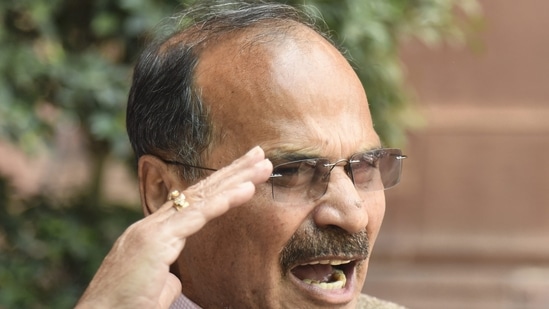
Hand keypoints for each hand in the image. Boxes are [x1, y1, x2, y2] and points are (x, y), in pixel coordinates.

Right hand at [75, 146, 272, 308]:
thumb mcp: (152, 290)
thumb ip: (166, 277)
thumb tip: (175, 278)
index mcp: (152, 235)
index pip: (193, 203)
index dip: (220, 186)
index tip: (245, 175)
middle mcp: (152, 226)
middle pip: (200, 191)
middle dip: (232, 171)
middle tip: (259, 154)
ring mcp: (153, 230)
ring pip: (202, 197)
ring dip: (236, 178)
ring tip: (263, 164)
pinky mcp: (155, 241)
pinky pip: (198, 215)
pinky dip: (225, 200)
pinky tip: (247, 189)